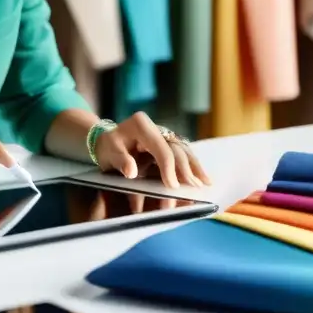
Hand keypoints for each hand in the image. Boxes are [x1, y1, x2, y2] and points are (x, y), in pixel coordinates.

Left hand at [93, 112, 210, 188]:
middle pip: (176, 148)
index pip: (160, 148)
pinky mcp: (167, 141)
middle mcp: (156, 126)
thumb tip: (132, 172)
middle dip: (185, 170)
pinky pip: (182, 152)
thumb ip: (121, 161)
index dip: (168, 167)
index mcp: (141, 124)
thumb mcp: (109, 153)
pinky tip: (202, 176)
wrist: (106, 140)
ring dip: (194, 167)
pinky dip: (192, 165)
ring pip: (183, 149)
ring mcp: (163, 132)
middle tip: (194, 188)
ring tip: (205, 182)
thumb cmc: (108, 147)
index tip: (172, 186)